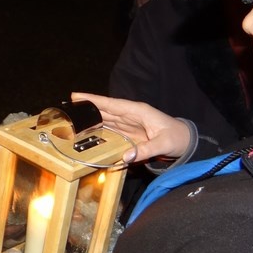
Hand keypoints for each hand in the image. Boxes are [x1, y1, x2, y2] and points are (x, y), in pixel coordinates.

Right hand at [70, 92, 192, 163]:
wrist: (186, 143)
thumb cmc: (178, 138)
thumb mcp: (164, 144)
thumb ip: (145, 150)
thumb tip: (125, 156)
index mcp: (137, 111)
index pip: (112, 104)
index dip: (94, 100)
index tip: (76, 96)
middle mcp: (130, 116)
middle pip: (104, 110)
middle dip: (86, 108)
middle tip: (66, 108)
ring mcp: (128, 124)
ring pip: (104, 119)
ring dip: (89, 119)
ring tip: (71, 120)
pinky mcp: (127, 134)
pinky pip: (109, 130)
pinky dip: (97, 131)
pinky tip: (86, 133)